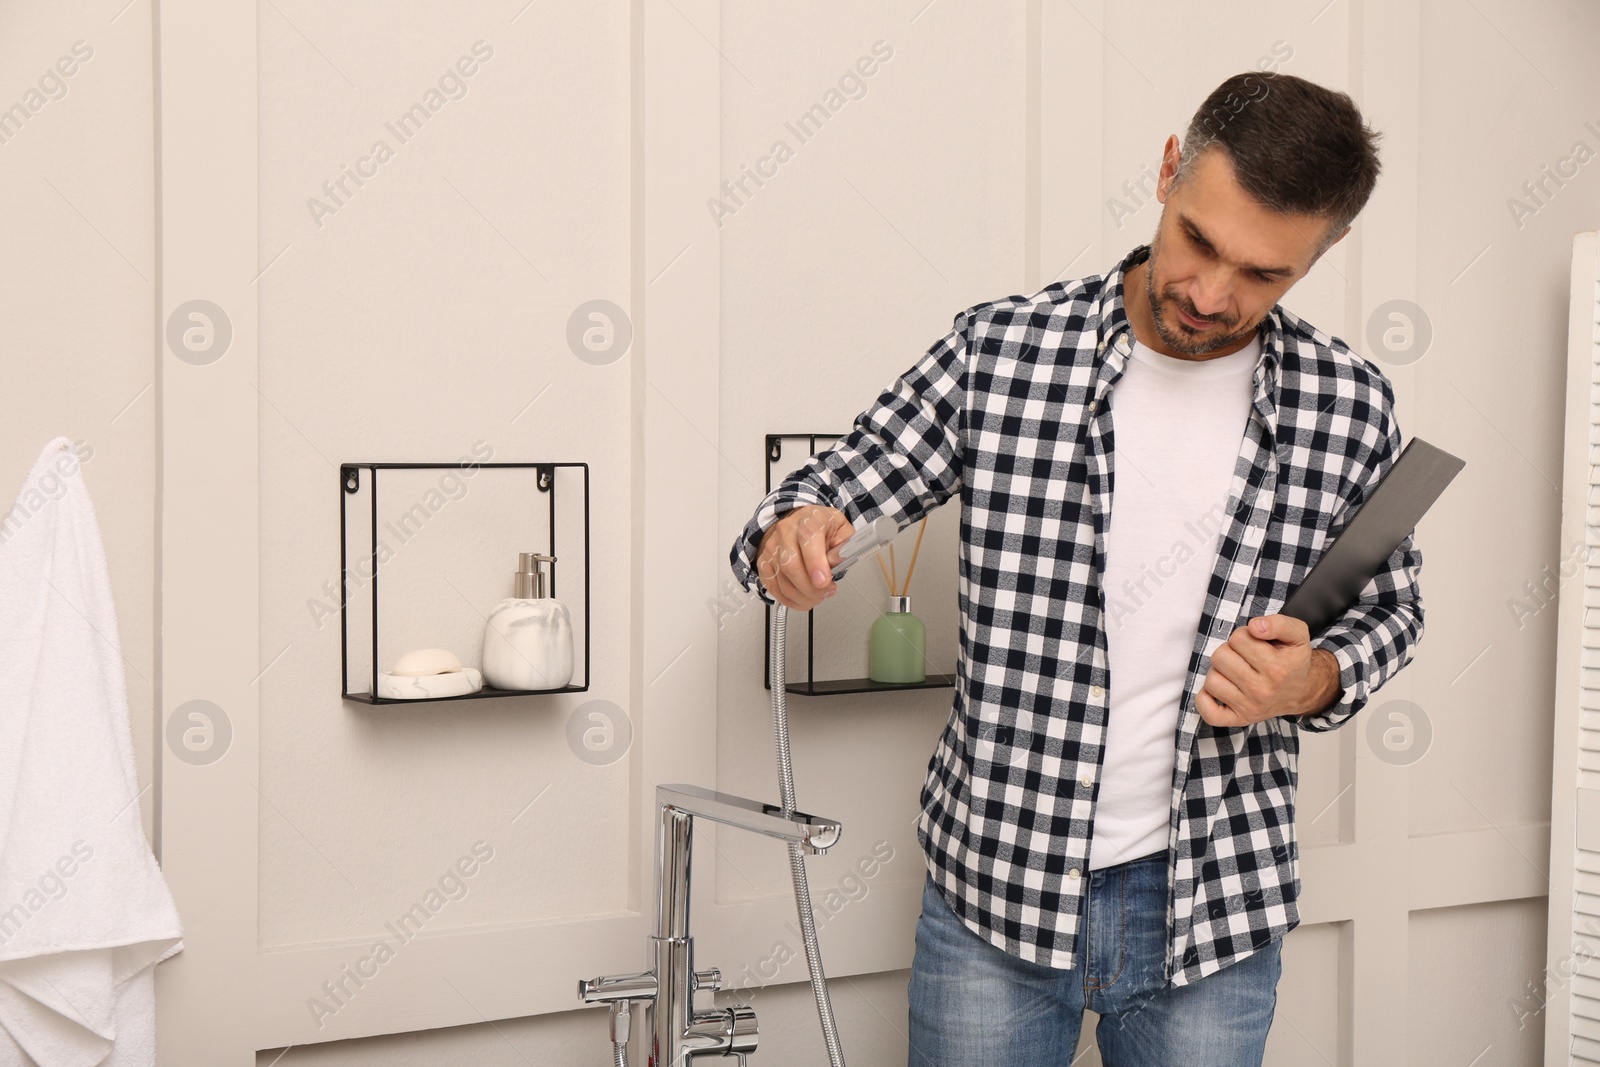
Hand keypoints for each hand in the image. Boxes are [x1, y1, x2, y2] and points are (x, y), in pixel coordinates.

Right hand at [755, 505, 855, 610]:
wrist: (800, 522)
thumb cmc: (821, 527)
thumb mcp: (842, 530)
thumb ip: (843, 547)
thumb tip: (836, 562)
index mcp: (808, 521)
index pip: (808, 540)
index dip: (815, 564)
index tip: (824, 582)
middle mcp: (786, 532)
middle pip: (791, 565)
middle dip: (811, 588)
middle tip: (826, 591)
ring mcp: (772, 548)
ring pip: (782, 581)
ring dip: (803, 597)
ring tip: (818, 595)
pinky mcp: (764, 564)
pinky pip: (774, 589)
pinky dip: (791, 600)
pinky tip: (804, 598)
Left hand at [1196, 614, 1342, 727]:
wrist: (1301, 692)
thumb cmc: (1293, 661)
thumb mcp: (1297, 634)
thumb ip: (1278, 623)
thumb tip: (1254, 627)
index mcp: (1277, 668)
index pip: (1238, 638)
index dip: (1244, 636)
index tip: (1255, 644)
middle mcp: (1262, 690)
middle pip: (1220, 656)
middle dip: (1230, 651)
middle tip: (1244, 657)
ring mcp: (1249, 707)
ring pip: (1211, 679)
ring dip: (1220, 672)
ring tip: (1235, 671)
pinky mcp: (1239, 719)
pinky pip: (1208, 711)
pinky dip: (1206, 699)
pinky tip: (1221, 688)